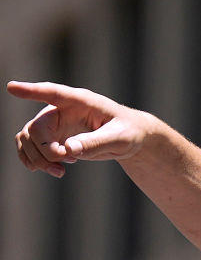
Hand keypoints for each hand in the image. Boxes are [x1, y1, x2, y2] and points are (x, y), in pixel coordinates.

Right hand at [8, 81, 150, 177]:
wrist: (129, 139)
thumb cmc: (129, 132)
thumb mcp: (119, 138)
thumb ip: (95, 142)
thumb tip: (69, 149)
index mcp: (80, 101)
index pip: (52, 93)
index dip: (32, 91)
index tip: (12, 87)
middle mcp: (62, 110)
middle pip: (36, 128)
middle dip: (44, 149)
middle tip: (63, 162)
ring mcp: (55, 125)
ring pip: (28, 138)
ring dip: (36, 158)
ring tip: (59, 172)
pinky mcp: (54, 139)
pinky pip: (30, 148)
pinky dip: (35, 161)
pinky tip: (54, 170)